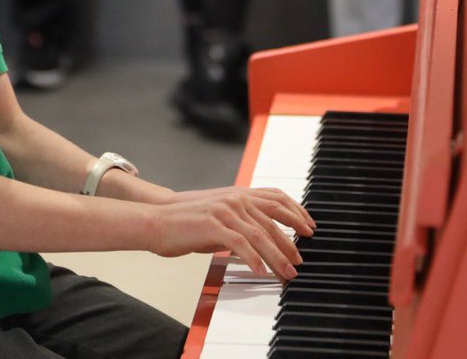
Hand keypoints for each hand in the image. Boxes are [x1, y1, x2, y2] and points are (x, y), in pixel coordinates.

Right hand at [149, 187, 315, 278]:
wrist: (157, 220)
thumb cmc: (186, 221)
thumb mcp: (219, 213)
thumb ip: (241, 219)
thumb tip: (263, 236)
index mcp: (238, 193)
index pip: (276, 198)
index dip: (296, 211)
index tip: (309, 227)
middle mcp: (235, 198)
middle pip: (273, 219)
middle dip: (291, 241)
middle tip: (300, 259)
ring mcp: (225, 210)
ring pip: (261, 234)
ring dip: (277, 256)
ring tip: (286, 273)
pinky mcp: (214, 225)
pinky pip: (241, 244)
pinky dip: (254, 259)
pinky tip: (261, 271)